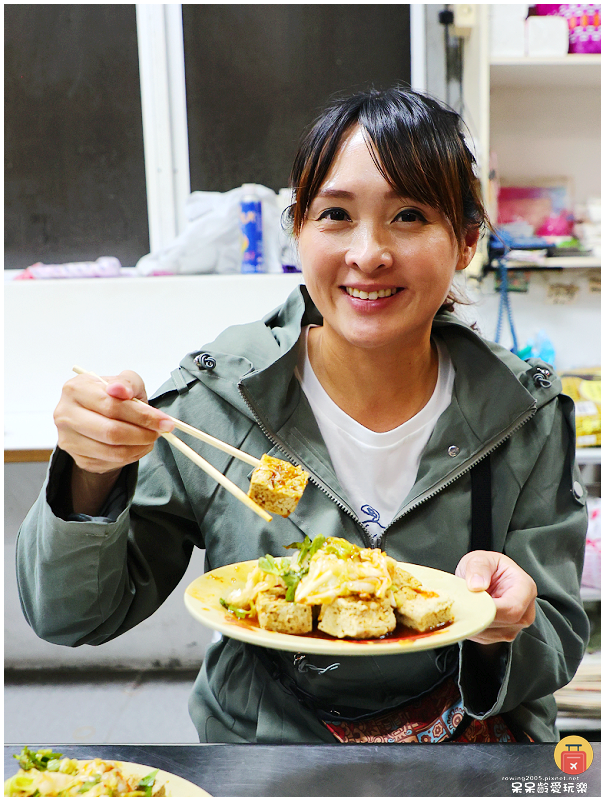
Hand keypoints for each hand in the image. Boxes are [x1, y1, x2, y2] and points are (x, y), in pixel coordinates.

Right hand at [54, 370, 173, 474]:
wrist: (96, 416)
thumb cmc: (112, 397)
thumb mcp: (124, 383)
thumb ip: (127, 383)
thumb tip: (122, 391)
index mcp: (75, 389)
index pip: (111, 405)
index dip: (141, 415)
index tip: (164, 421)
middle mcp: (65, 415)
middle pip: (111, 431)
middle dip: (142, 433)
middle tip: (160, 432)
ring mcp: (68, 439)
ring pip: (112, 450)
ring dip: (140, 446)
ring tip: (151, 439)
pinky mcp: (77, 458)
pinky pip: (111, 461)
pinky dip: (132, 455)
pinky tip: (138, 446)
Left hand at [455, 551, 536, 644]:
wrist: (484, 576)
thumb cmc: (486, 567)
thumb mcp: (479, 559)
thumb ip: (478, 568)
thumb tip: (477, 585)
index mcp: (525, 588)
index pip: (513, 608)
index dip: (491, 610)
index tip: (471, 604)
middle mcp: (526, 610)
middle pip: (503, 624)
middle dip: (479, 616)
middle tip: (462, 603)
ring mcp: (516, 625)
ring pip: (492, 633)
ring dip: (474, 623)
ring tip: (465, 605)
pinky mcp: (503, 634)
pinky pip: (485, 637)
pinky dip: (473, 628)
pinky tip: (468, 614)